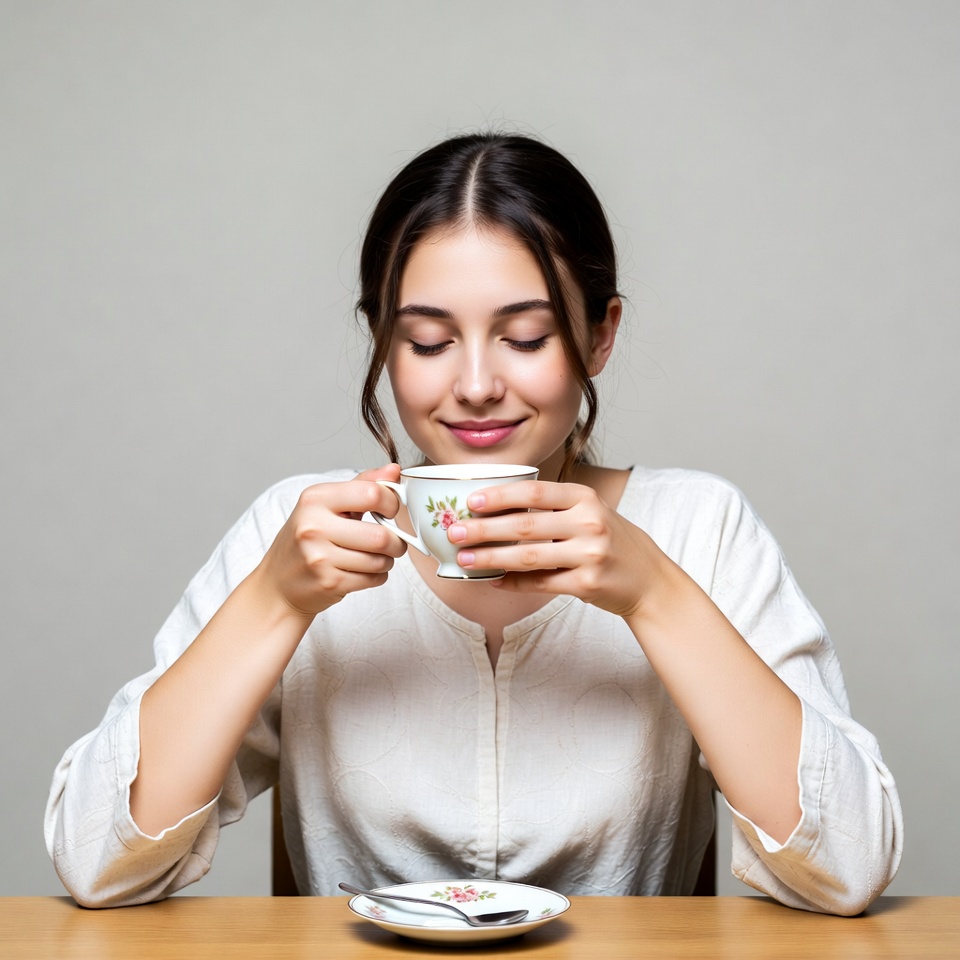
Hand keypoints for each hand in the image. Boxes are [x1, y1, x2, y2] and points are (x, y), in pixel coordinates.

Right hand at [253, 464, 407, 617]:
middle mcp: (314, 526)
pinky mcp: (328, 582)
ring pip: (380, 560)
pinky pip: (373, 579)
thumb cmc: (307, 539)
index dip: (391, 503)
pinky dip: (378, 576)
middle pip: (380, 535)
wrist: (278, 582)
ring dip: (387, 560)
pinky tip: (365, 571)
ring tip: (377, 557)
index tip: (390, 510)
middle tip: (393, 543)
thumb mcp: (327, 504)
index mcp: (315, 499)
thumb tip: (394, 470)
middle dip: (397, 542)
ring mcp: (319, 557)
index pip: (371, 494)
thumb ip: (362, 484)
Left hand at [447, 480, 666, 618]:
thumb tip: (496, 511)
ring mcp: (589, 555)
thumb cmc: (612, 541)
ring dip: (490, 559)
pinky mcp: (587, 584)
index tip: (471, 500)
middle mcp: (589, 523)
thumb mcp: (590, 513)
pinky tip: (493, 581)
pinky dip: (513, 583)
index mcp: (585, 498)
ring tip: (464, 560)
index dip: (501, 496)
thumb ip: (553, 509)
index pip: (535, 492)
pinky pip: (540, 583)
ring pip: (528, 557)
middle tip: (456, 532)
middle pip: (525, 526)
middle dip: (484, 529)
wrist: (650, 579)